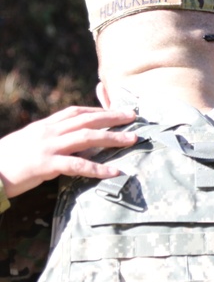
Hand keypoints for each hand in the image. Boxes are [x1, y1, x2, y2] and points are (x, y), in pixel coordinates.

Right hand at [0, 106, 138, 198]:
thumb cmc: (7, 160)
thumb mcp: (29, 142)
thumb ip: (50, 138)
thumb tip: (72, 141)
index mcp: (44, 126)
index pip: (76, 112)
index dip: (98, 110)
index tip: (117, 110)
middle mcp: (48, 132)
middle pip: (86, 120)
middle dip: (112, 117)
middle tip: (133, 117)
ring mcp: (48, 147)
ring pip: (87, 137)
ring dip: (113, 138)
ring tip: (133, 140)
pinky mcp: (46, 165)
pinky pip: (78, 165)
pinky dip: (98, 168)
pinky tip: (115, 171)